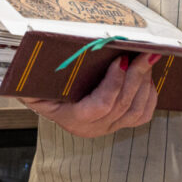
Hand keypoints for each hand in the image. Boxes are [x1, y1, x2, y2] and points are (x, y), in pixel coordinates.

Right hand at [19, 52, 160, 136]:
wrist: (46, 104)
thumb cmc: (40, 91)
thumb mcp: (31, 87)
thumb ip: (35, 80)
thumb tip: (42, 59)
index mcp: (73, 118)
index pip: (100, 106)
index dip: (114, 84)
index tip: (121, 59)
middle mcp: (92, 128)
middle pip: (122, 105)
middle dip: (136, 76)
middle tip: (145, 53)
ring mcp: (108, 128)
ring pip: (135, 111)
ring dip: (145, 84)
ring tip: (147, 60)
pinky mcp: (119, 125)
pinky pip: (142, 116)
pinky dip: (149, 96)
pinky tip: (148, 78)